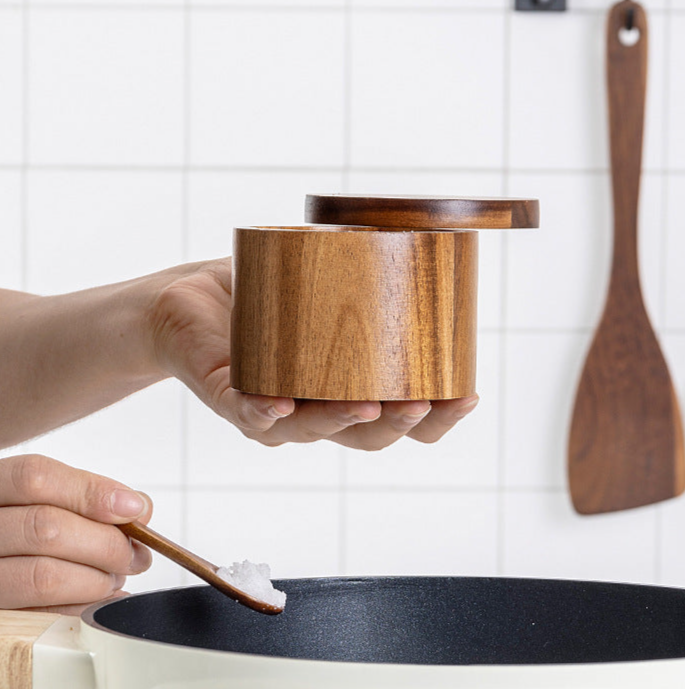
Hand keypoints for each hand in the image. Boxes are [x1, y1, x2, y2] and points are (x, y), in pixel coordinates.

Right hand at [0, 455, 152, 614]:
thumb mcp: (51, 498)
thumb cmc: (30, 526)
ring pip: (44, 577)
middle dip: (107, 544)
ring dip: (97, 580)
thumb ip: (89, 495)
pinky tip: (101, 600)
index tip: (133, 509)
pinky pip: (43, 617)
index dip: (91, 492)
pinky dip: (84, 608)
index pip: (35, 478)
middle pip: (46, 528)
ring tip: (115, 577)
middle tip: (135, 555)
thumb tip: (138, 509)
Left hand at [149, 258, 478, 449]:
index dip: (438, 418)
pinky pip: (247, 413)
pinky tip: (282, 406)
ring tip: (372, 405)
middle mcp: (314, 411)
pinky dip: (265, 412)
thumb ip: (363, 266)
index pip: (402, 420)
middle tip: (425, 401)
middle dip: (402, 426)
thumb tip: (415, 224)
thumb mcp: (321, 280)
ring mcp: (272, 411)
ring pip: (312, 431)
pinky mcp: (228, 395)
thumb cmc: (260, 296)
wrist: (188, 299)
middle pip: (368, 438)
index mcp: (345, 391)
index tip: (467, 394)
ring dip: (343, 422)